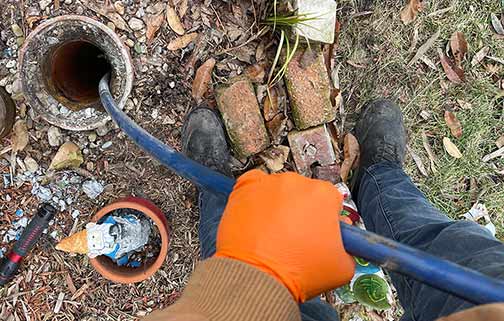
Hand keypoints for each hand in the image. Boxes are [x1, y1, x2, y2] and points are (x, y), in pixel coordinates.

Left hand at [215, 170, 354, 301]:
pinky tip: (258, 217)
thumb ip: (349, 248)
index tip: (320, 231)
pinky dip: (256, 198)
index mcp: (323, 195)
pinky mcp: (244, 189)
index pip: (331, 199)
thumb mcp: (342, 267)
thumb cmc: (296, 272)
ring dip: (279, 206)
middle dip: (303, 212)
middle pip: (304, 193)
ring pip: (279, 190)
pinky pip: (254, 186)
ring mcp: (269, 184)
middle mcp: (296, 183)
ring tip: (274, 233)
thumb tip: (343, 242)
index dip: (327, 218)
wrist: (257, 278)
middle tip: (297, 237)